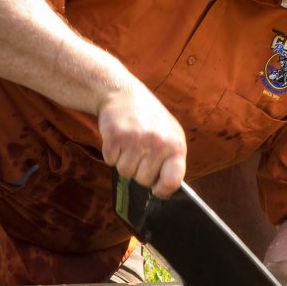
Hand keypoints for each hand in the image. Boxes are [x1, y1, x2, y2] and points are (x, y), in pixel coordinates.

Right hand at [97, 83, 186, 197]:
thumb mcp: (171, 136)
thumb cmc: (151, 120)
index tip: (157, 189)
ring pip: (125, 173)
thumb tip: (167, 190)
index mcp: (176, 145)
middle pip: (143, 180)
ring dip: (124, 162)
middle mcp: (158, 143)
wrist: (124, 95)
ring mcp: (136, 140)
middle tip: (140, 153)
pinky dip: (112, 154)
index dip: (163, 190)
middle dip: (139, 171)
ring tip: (130, 144)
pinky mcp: (115, 137)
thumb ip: (172, 161)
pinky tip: (119, 140)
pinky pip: (110, 162)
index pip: (172, 181)